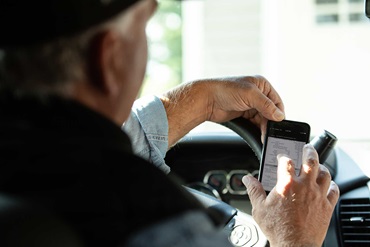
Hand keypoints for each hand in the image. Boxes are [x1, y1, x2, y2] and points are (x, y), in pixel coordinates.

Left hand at [161, 75, 284, 146]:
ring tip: (264, 136)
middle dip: (270, 122)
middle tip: (270, 132)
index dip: (278, 112)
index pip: (276, 100)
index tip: (279, 124)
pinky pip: (255, 123)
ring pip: (263, 119)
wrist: (206, 100)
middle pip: (270, 111)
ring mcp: (250, 105)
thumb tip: (279, 115)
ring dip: (264, 127)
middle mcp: (257, 94)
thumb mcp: (250, 95)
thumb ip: (266, 105)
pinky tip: (258, 134)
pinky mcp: (243, 114)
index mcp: (261, 84)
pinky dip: (257, 129)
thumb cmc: (225, 90)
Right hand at [242, 144, 339, 246]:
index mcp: (286, 185)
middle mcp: (304, 186)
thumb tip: (247, 179)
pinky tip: (328, 184)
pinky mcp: (327, 206)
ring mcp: (317, 195)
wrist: (294, 246)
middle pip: (311, 160)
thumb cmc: (277, 228)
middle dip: (309, 150)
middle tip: (307, 147)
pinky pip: (334, 190)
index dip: (283, 156)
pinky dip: (332, 184)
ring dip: (321, 167)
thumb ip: (253, 190)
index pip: (286, 161)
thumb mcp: (259, 208)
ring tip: (317, 165)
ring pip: (325, 173)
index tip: (282, 156)